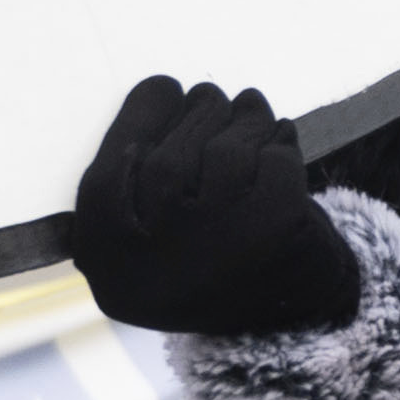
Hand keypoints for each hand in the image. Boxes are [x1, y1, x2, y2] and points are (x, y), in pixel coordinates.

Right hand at [69, 76, 362, 337]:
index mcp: (113, 267)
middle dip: (196, 112)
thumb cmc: (213, 258)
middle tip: (211, 97)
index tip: (163, 87)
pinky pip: (273, 155)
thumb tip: (152, 101)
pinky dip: (281, 141)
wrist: (293, 311)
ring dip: (244, 117)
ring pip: (224, 149)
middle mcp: (157, 266)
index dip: (137, 122)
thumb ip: (129, 187)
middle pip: (166, 158)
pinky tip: (279, 145)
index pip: (106, 177)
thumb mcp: (148, 243)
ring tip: (251, 113)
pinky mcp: (275, 228)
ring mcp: (218, 247)